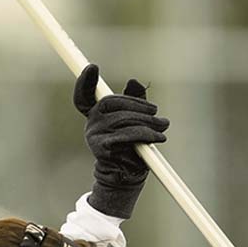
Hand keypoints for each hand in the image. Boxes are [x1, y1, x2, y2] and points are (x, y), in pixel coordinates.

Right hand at [73, 63, 168, 219]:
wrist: (127, 178)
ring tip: (163, 127)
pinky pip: (127, 134)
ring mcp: (94, 135)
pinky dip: (146, 134)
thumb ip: (134, 102)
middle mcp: (91, 123)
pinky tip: (158, 137)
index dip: (86, 82)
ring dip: (147, 122)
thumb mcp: (135, 122)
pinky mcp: (102, 148)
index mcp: (96, 115)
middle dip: (137, 105)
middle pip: (110, 102)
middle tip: (157, 113)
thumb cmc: (132, 149)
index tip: (93, 68)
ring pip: (123, 118)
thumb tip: (134, 81)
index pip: (84, 95)